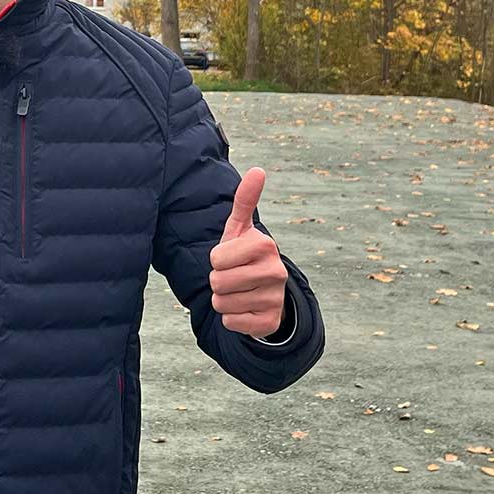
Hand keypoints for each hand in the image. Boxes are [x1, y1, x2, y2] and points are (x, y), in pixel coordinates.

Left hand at [208, 167, 286, 337]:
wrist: (264, 293)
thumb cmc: (244, 256)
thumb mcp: (240, 229)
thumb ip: (245, 200)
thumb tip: (258, 170)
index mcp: (265, 245)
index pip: (216, 258)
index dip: (217, 259)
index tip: (230, 258)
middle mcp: (276, 271)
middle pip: (217, 282)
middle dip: (218, 281)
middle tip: (233, 277)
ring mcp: (275, 299)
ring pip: (222, 304)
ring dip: (224, 300)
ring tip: (239, 292)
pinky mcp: (269, 322)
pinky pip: (231, 322)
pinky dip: (231, 318)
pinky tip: (245, 309)